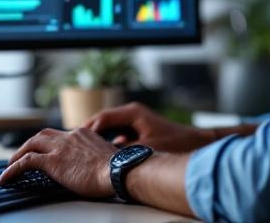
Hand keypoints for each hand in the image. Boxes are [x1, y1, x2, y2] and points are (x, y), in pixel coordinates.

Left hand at [0, 127, 116, 197]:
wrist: (118, 171)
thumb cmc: (118, 169)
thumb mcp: (106, 156)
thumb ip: (96, 156)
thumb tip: (96, 165)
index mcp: (83, 134)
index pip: (60, 135)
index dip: (50, 143)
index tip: (45, 151)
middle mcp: (70, 136)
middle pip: (43, 134)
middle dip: (30, 144)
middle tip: (22, 154)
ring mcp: (60, 147)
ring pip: (31, 144)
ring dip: (18, 154)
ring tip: (10, 165)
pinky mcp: (53, 161)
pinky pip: (26, 162)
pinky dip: (13, 168)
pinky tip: (6, 177)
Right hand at [83, 102, 215, 152]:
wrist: (195, 142)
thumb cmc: (174, 143)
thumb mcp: (146, 149)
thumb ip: (124, 151)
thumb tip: (104, 156)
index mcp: (133, 112)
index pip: (103, 117)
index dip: (89, 129)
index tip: (78, 140)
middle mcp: (132, 113)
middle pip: (103, 120)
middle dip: (89, 131)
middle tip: (74, 143)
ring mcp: (135, 120)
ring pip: (109, 126)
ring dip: (98, 136)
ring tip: (84, 148)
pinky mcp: (137, 128)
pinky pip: (117, 132)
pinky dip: (108, 140)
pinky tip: (101, 152)